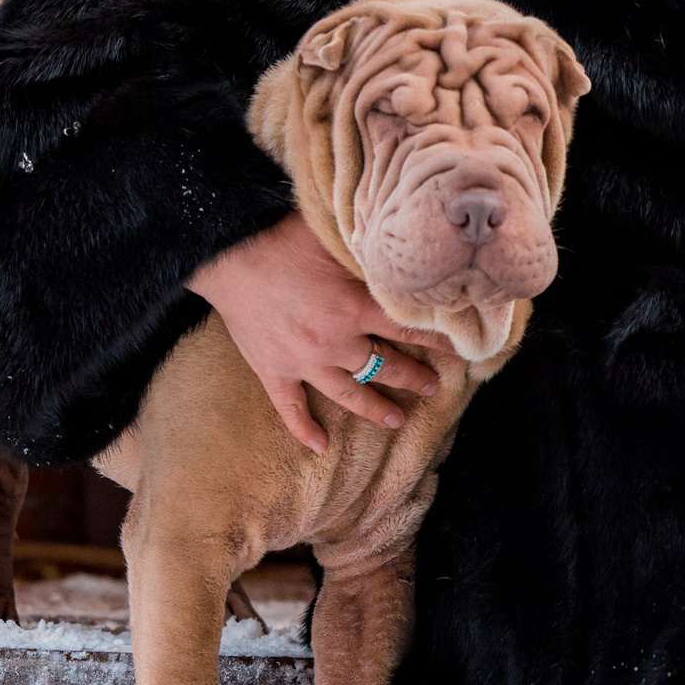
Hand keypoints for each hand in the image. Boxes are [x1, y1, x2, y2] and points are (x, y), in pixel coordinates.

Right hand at [187, 213, 441, 451]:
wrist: (226, 257)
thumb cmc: (281, 238)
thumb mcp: (334, 239)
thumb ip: (367, 253)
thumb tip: (400, 247)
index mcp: (355, 308)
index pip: (408, 328)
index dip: (436, 339)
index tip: (459, 348)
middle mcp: (335, 342)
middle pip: (385, 366)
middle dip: (413, 378)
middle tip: (433, 387)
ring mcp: (303, 362)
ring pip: (349, 394)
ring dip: (375, 408)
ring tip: (397, 420)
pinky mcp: (273, 371)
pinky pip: (292, 409)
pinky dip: (306, 430)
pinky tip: (321, 446)